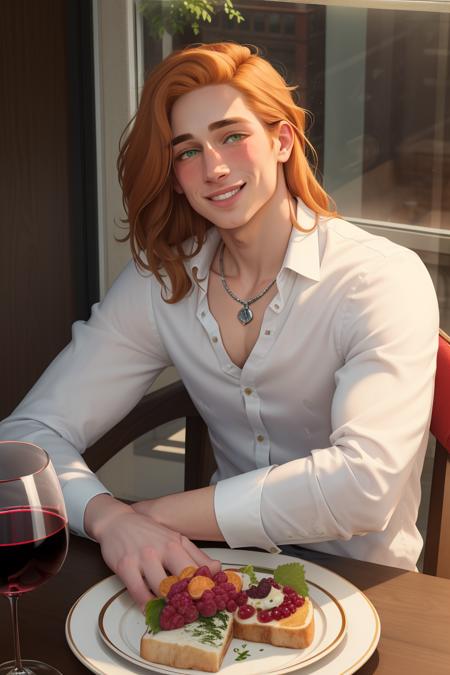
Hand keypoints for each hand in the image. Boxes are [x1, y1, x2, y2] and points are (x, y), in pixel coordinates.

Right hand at [84, 494, 220, 610]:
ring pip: (160, 589)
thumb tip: (217, 569)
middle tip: (191, 614)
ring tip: (172, 614)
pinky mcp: (125, 566)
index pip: (196, 570)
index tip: (209, 603)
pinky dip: (146, 605)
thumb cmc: (148, 532)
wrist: (117, 522)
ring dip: (167, 605)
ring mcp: (142, 558)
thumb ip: (196, 555)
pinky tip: (150, 610)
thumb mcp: (175, 538)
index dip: (204, 589)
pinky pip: (138, 592)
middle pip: (180, 581)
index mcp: (176, 544)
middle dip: (187, 601)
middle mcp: (161, 549)